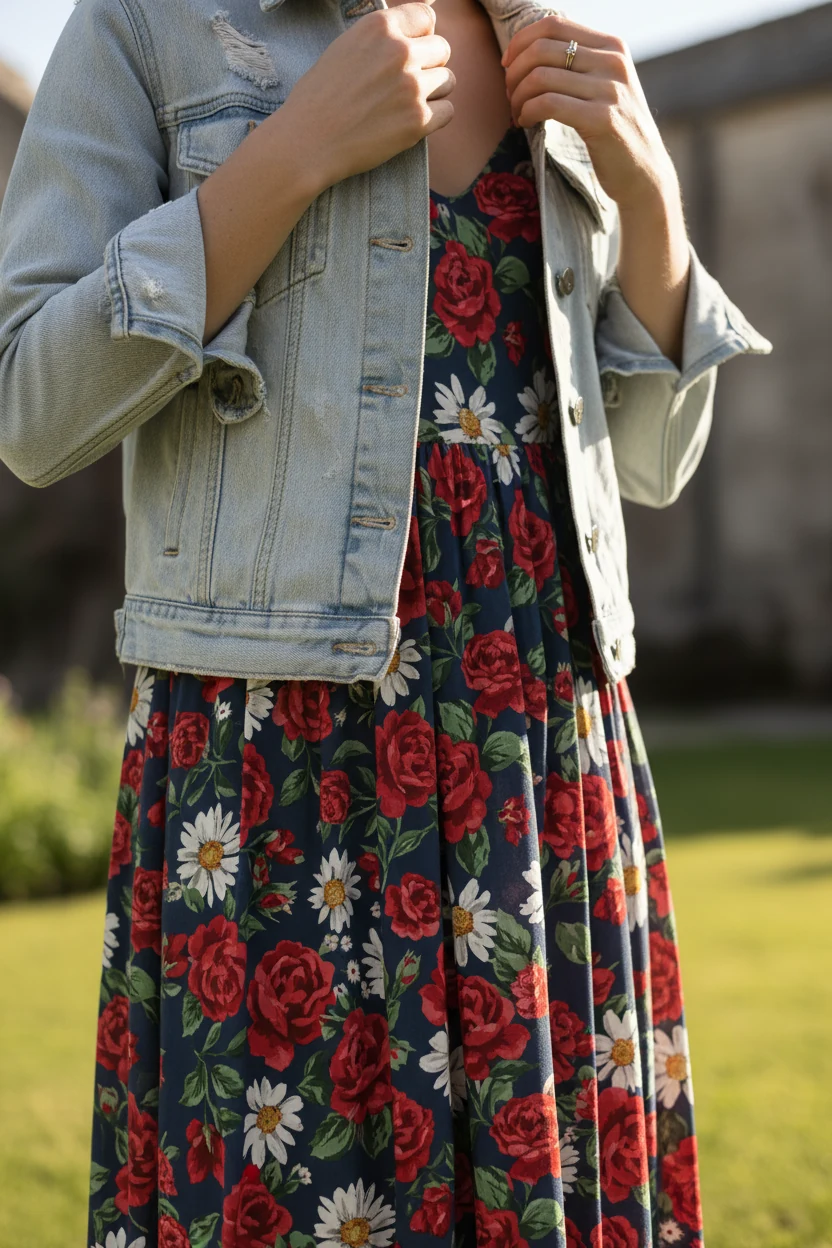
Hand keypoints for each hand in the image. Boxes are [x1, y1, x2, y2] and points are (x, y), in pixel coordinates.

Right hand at [282, 1, 455, 193]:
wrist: (308, 141)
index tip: (411, 52)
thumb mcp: (346, 47)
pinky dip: (435, 118)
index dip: (421, 36)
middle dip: (430, 65)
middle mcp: (400, 51)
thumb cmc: (320, 97)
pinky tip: (411, 122)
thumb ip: (381, 36)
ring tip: (405, 105)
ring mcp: (412, 86)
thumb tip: (420, 21)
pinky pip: (448, 111)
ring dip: (434, 92)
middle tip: (406, 85)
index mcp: (379, 27)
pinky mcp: (418, 120)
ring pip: (448, 80)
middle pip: (442, 49)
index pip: (427, 17)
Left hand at [501, 13, 675, 212]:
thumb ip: (580, 64)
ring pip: (541, 76)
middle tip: (510, 95)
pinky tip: (526, 123)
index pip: (553, 24)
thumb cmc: (615, 132)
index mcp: (612, 46)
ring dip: (518, 96)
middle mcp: (613, 62)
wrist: (644, 174)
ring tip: (518, 113)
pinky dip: (527, 112)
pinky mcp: (602, 119)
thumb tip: (531, 49)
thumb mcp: (604, 86)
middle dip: (515, 72)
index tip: (507, 65)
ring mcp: (610, 90)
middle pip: (542, 49)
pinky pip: (547, 104)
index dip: (521, 41)